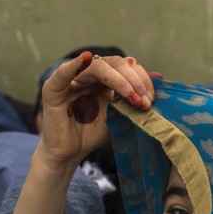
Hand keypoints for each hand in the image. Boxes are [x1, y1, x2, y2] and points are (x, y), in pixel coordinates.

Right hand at [38, 52, 153, 170]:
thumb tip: (159, 76)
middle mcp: (88, 75)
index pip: (125, 66)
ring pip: (98, 67)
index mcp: (103, 78)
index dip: (141, 79)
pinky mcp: (53, 90)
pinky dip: (73, 65)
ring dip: (119, 80)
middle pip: (115, 64)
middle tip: (145, 102)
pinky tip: (86, 58)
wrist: (69, 154)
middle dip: (134, 81)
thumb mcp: (118, 114)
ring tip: (132, 97)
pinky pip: (62, 74)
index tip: (151, 100)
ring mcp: (71, 80)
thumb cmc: (91, 134)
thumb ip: (133, 97)